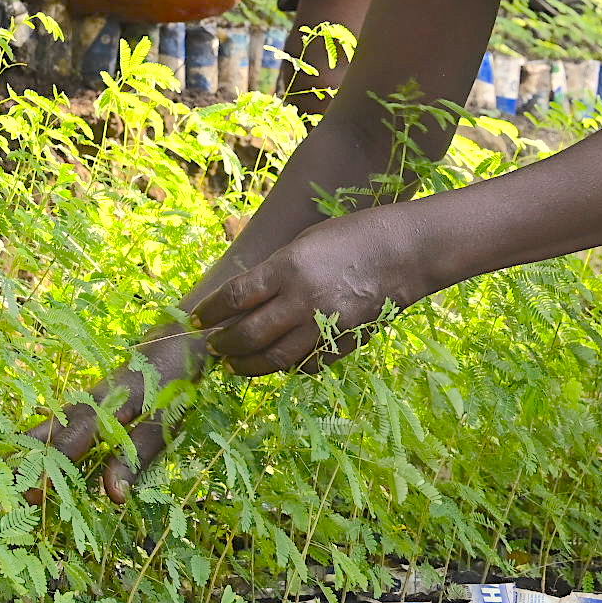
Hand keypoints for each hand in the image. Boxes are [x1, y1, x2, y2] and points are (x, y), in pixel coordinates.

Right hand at [31, 326, 207, 500]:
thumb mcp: (164, 421)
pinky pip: (62, 424)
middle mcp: (87, 402)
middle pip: (47, 434)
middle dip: (23, 463)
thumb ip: (136, 456)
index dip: (48, 471)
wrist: (180, 338)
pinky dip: (43, 441)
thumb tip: (114, 497)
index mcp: (103, 408)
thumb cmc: (175, 382)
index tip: (27, 495)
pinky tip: (31, 454)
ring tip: (3, 477)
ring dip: (27, 452)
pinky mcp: (93, 401)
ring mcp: (87, 400)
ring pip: (50, 427)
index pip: (68, 444)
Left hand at [189, 208, 429, 374]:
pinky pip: (307, 364)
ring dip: (248, 365)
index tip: (196, 320)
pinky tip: (279, 361)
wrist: (405, 252)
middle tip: (214, 348)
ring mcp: (324, 325)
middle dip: (224, 344)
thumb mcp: (303, 243)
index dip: (210, 313)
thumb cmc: (352, 236)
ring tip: (235, 364)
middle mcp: (301, 300)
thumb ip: (274, 272)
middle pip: (248, 334)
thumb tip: (242, 301)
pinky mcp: (344, 343)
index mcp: (287, 267)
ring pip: (274, 359)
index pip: (235, 297)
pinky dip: (288, 366)